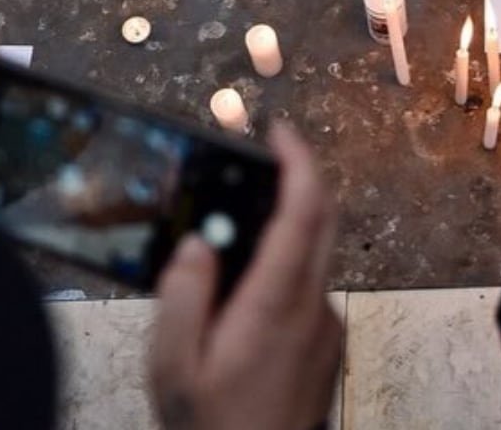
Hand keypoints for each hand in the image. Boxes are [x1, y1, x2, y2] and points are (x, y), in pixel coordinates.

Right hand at [150, 124, 342, 429]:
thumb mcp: (173, 367)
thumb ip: (182, 296)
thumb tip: (196, 244)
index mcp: (275, 305)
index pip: (304, 212)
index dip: (297, 162)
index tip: (279, 132)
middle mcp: (312, 311)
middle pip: (322, 222)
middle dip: (296, 180)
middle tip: (259, 161)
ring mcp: (326, 330)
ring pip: (312, 258)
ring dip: (280, 236)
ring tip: (221, 250)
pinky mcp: (326, 349)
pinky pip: (305, 293)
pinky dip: (279, 277)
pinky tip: (235, 305)